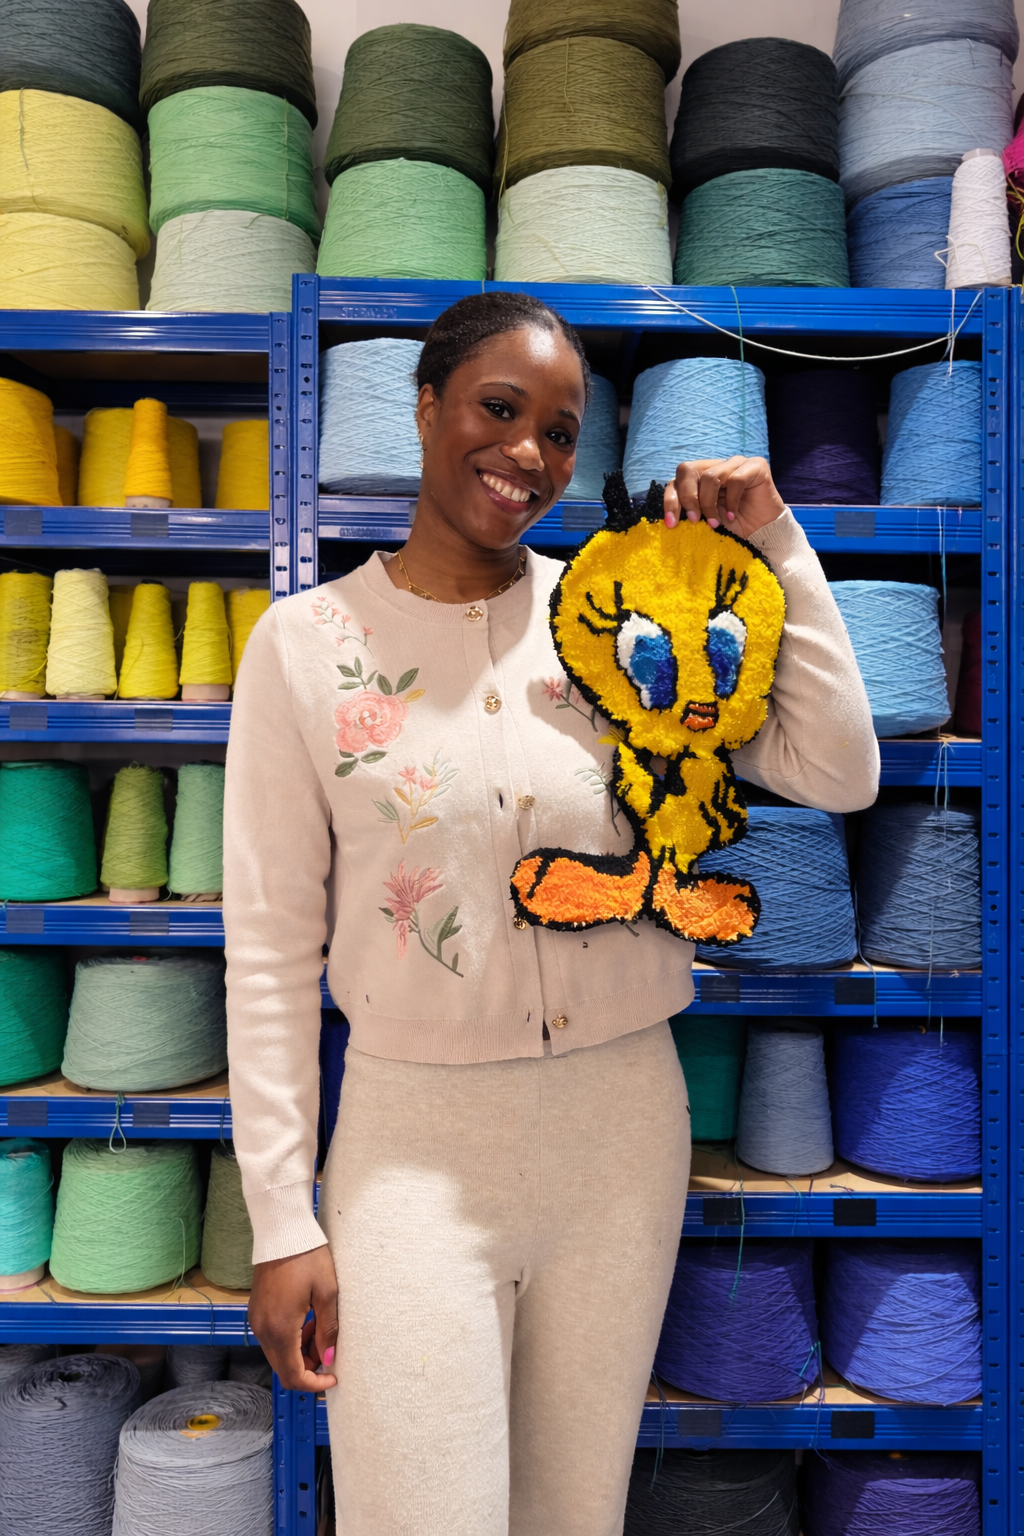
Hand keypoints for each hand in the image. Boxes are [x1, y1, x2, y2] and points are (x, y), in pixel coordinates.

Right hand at [248, 1246, 338, 1391]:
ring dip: (300, 1351)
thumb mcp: (327, 1294)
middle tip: (329, 1348)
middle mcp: (263, 1330)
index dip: (314, 1383)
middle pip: (284, 1368)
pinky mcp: (256, 1311)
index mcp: (280, 1330)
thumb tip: (330, 1358)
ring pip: (278, 1353)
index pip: (293, 1375)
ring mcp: (257, 1320)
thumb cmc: (307, 1258)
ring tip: (320, 1326)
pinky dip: (290, 1338)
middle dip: (308, 1366)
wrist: (282, 1232)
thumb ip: (328, 1330)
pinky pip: (272, 1337)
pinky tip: (306, 1319)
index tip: (332, 1377)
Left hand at [663, 457, 785, 540]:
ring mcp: (735, 463)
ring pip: (710, 476)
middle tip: (695, 520)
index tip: (672, 524)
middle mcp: (715, 466)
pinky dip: (731, 500)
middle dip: (687, 498)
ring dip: (709, 503)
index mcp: (700, 478)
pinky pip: (735, 479)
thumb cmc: (733, 526)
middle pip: (687, 470)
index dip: (671, 500)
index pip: (676, 480)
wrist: (763, 532)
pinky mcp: (755, 465)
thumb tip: (670, 518)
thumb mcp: (705, 521)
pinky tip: (733, 514)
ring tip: (715, 522)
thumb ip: (690, 513)